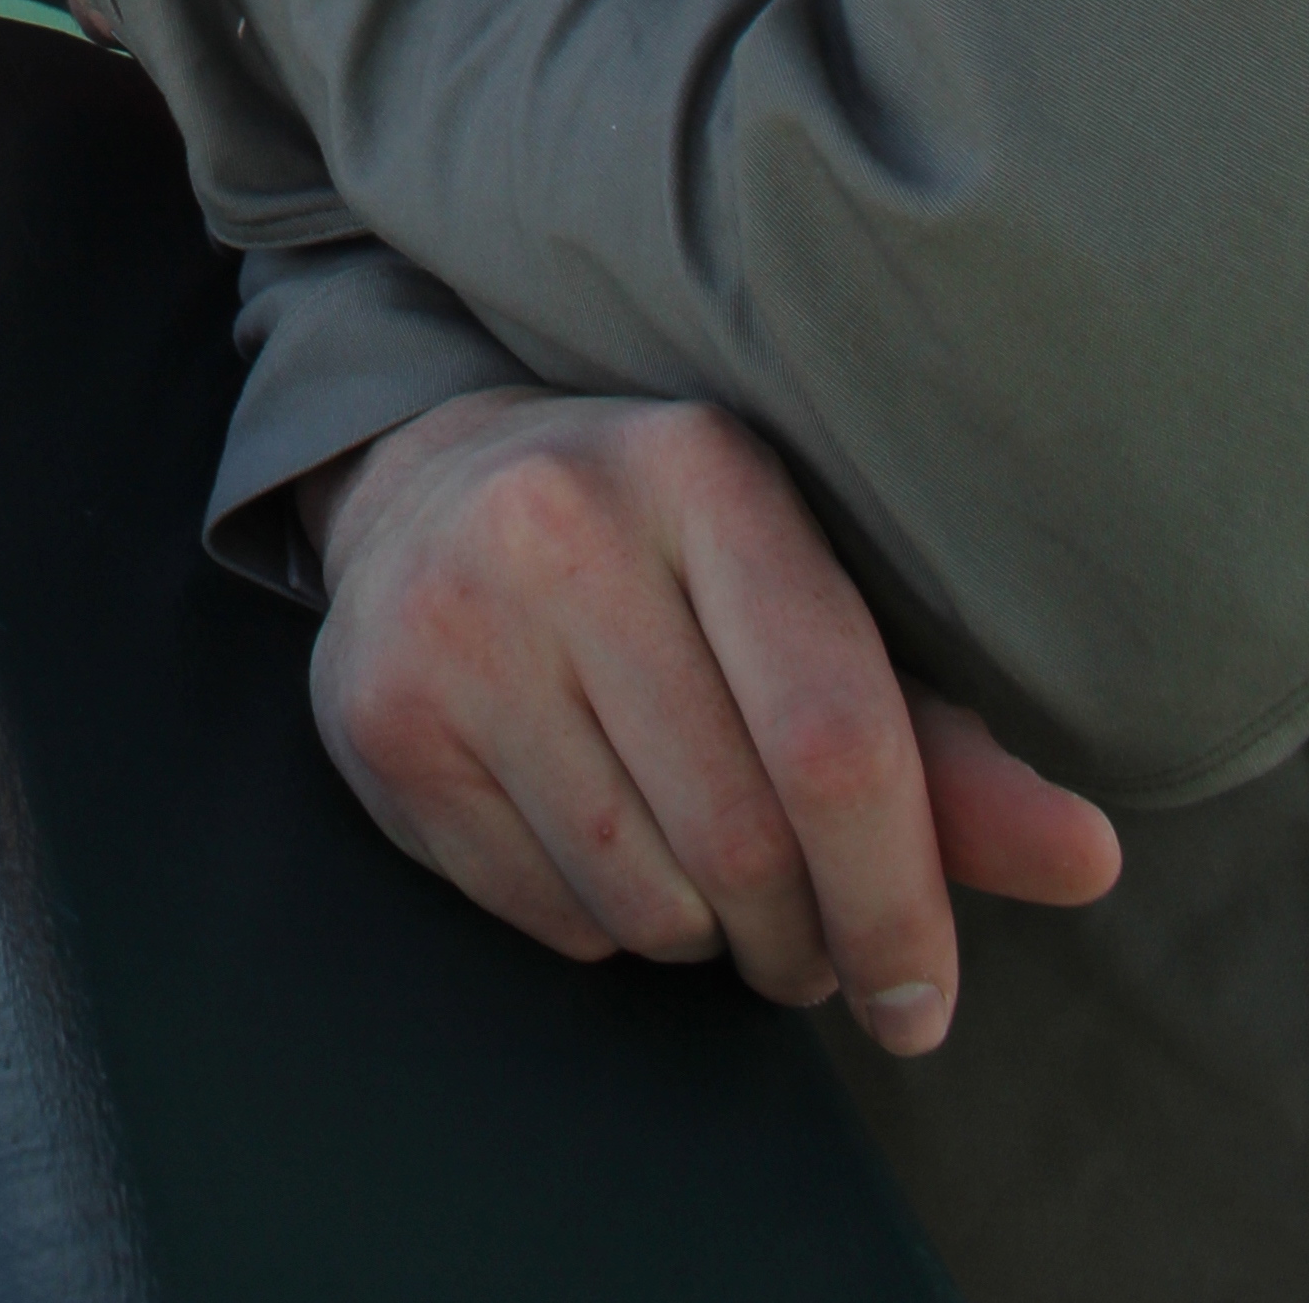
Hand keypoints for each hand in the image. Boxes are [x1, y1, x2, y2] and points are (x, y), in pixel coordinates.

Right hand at [304, 389, 1122, 1052]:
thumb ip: (943, 747)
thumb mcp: (808, 609)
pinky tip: (596, 839)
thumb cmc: (664, 568)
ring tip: (700, 871)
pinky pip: (548, 913)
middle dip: (802, 938)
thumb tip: (1088, 859)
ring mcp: (456, 613)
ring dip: (705, 935)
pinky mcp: (379, 709)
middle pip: (745, 839)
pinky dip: (603, 926)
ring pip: (645, 894)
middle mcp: (562, 521)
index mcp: (704, 471)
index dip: (899, 898)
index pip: (833, 737)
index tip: (922, 997)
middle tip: (807, 941)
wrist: (426, 484)